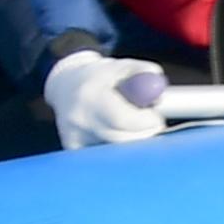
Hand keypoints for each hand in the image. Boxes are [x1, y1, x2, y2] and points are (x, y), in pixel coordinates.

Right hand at [43, 48, 167, 150]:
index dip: (146, 122)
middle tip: (152, 124)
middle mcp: (79, 118)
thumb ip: (144, 72)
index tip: (156, 118)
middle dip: (144, 134)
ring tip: (129, 124)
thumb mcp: (123, 67)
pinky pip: (104, 156)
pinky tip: (113, 132)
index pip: (122, 119)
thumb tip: (159, 90)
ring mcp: (74, 136)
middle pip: (121, 139)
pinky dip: (116, 148)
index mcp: (90, 95)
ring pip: (115, 151)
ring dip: (131, 141)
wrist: (65, 86)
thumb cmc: (100, 77)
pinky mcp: (73, 148)